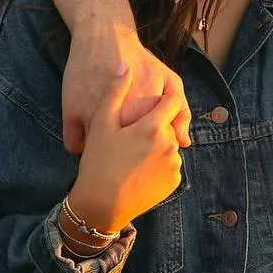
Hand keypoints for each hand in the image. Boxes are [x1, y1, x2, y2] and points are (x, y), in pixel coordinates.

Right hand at [62, 24, 190, 154]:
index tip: (139, 129)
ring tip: (106, 128)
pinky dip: (81, 143)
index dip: (142, 140)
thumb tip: (185, 143)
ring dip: (101, 148)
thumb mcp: (170, 82)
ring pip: (97, 152)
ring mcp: (93, 119)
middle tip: (121, 128)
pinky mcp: (71, 115)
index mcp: (147, 122)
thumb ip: (180, 113)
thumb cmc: (140, 60)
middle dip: (123, 147)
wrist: (106, 35)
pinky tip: (87, 132)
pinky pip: (75, 146)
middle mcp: (121, 124)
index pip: (145, 150)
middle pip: (121, 154)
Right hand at [67, 71, 186, 232]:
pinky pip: (168, 164)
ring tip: (131, 153)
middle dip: (154, 125)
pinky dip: (157, 162)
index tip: (148, 103)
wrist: (100, 206)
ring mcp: (174, 165)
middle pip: (169, 124)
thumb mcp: (101, 124)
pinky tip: (137, 167)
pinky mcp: (174, 182)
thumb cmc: (98, 162)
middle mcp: (169, 145)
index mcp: (154, 127)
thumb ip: (115, 92)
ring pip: (168, 144)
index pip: (172, 101)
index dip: (161, 100)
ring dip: (156, 144)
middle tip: (130, 135)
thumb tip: (125, 67)